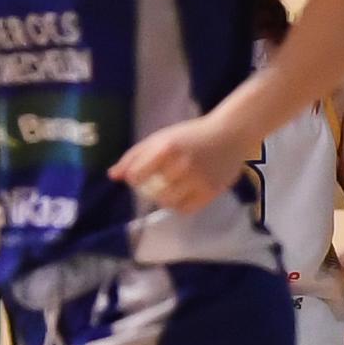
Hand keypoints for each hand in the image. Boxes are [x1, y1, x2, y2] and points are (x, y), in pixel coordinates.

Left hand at [108, 113, 254, 214]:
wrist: (230, 135)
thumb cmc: (191, 135)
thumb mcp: (160, 138)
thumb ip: (135, 156)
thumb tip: (113, 176)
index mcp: (166, 148)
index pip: (136, 176)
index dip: (135, 178)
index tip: (142, 175)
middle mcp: (182, 165)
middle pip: (153, 193)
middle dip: (151, 191)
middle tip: (158, 184)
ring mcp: (198, 180)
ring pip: (170, 203)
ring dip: (165, 199)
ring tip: (171, 190)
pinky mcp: (212, 191)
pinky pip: (188, 209)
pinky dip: (181, 205)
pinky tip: (183, 196)